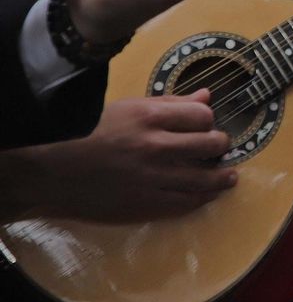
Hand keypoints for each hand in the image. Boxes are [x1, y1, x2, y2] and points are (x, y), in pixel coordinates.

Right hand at [41, 92, 234, 219]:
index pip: (202, 114)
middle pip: (210, 144)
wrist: (55, 176)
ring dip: (222, 178)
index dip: (207, 119)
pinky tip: (208, 195)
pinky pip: (186, 203)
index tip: (204, 124)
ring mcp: (151, 178)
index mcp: (148, 117)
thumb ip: (170, 103)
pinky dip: (202, 199)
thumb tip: (207, 96)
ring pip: (204, 179)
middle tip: (219, 147)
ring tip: (229, 177)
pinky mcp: (145, 205)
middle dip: (220, 145)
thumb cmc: (91, 135)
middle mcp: (154, 147)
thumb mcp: (128, 108)